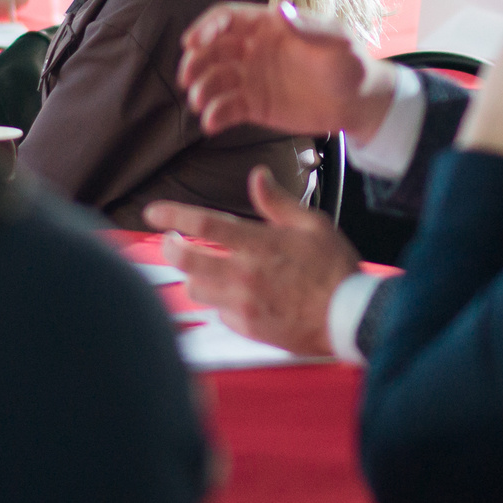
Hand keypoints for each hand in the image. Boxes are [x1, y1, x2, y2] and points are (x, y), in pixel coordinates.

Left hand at [147, 169, 359, 357]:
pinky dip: (220, 302)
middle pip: (186, 260)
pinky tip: (235, 295)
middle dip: (170, 248)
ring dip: (195, 276)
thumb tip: (257, 176)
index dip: (173, 216)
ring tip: (205, 269)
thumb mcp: (313, 224)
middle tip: (170, 242)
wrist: (349, 316)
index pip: (204, 224)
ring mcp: (244, 303)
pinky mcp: (248, 327)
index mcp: (260, 243)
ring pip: (196, 289)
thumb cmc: (334, 267)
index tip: (153, 212)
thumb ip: (277, 201)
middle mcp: (245, 274)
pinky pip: (218, 312)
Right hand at [178, 2, 395, 138]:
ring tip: (200, 104)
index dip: (206, 27)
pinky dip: (214, 115)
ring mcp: (252, 78)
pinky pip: (227, 108)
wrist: (359, 103)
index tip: (192, 44)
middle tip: (187, 79)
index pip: (227, 19)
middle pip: (212, 49)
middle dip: (195, 61)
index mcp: (269, 26)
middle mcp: (254, 49)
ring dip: (201, 89)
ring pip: (215, 79)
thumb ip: (310, 29)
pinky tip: (211, 124)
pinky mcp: (254, 106)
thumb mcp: (337, 43)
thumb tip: (280, 8)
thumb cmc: (351, 65)